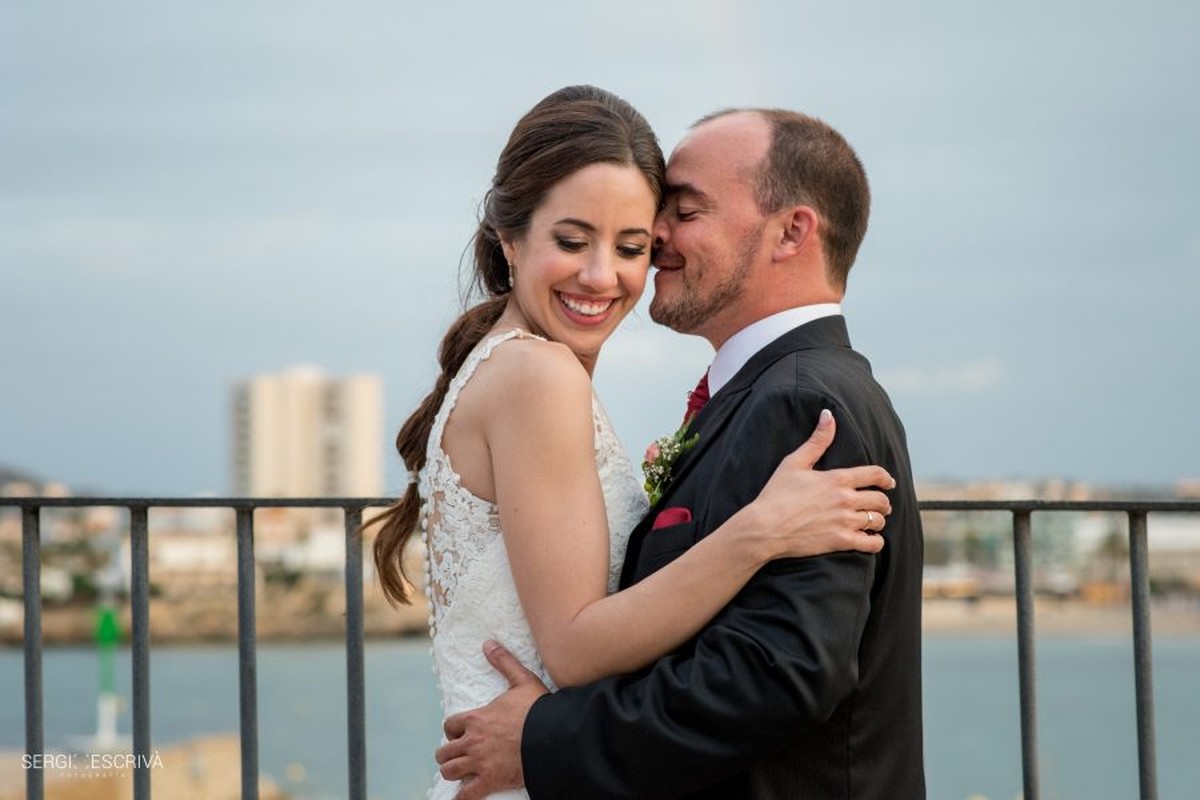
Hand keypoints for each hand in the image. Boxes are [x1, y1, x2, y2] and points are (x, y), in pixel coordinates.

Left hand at [436, 640, 549, 799]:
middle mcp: (473, 740)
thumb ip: (504, 662)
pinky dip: (461, 797)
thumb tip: (488, 643)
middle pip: (445, 751)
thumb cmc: (538, 710)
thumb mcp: (522, 681)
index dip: (453, 730)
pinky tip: (462, 796)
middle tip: (457, 755)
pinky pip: (465, 795)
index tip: (460, 733)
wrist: (553, 737)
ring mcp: (480, 762)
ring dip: (453, 772)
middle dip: (449, 754)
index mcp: (477, 718)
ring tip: (459, 773)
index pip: (450, 725)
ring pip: (450, 771)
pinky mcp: (490, 781)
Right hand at [747, 409, 895, 559]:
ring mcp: (845, 521)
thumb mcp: (794, 462)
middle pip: (881, 500)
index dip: (886, 478)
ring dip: (878, 521)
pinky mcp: (841, 541)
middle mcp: (846, 499)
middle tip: (881, 505)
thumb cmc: (776, 494)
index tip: (888, 482)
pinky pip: (872, 543)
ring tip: (872, 522)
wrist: (765, 527)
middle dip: (883, 502)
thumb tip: (829, 415)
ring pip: (877, 521)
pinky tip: (869, 539)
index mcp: (837, 478)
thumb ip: (817, 440)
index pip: (875, 475)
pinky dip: (875, 541)